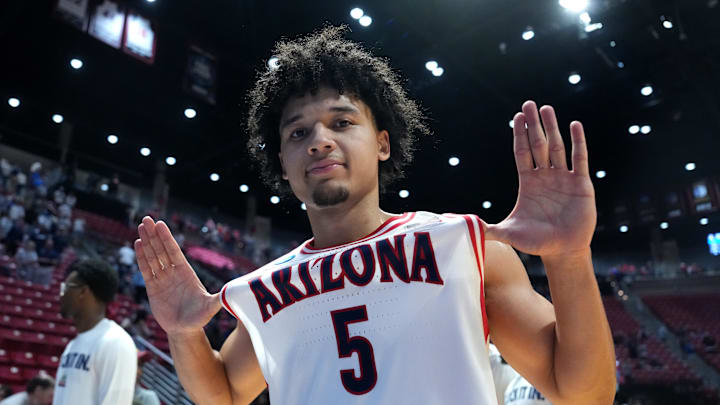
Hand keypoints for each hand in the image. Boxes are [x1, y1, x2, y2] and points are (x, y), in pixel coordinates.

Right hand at [135, 217, 221, 335]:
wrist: (185, 330)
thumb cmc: (199, 318)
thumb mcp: (210, 307)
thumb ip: (218, 300)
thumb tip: (232, 294)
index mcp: (186, 273)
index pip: (174, 252)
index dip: (167, 238)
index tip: (160, 224)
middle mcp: (174, 272)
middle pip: (162, 250)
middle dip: (154, 235)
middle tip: (146, 219)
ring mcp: (163, 279)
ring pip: (153, 257)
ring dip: (147, 242)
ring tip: (141, 226)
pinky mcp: (153, 288)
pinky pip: (146, 270)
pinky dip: (142, 257)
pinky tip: (138, 244)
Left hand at [482, 101, 595, 257]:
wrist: (563, 250)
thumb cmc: (536, 242)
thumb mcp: (509, 234)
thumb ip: (490, 230)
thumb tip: (466, 228)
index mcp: (528, 182)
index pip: (522, 153)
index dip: (519, 135)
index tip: (516, 117)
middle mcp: (545, 176)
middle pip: (538, 145)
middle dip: (533, 125)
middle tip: (529, 103)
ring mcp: (563, 178)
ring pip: (557, 147)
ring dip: (553, 128)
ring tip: (547, 108)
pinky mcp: (581, 184)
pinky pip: (579, 159)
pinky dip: (578, 142)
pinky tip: (575, 125)